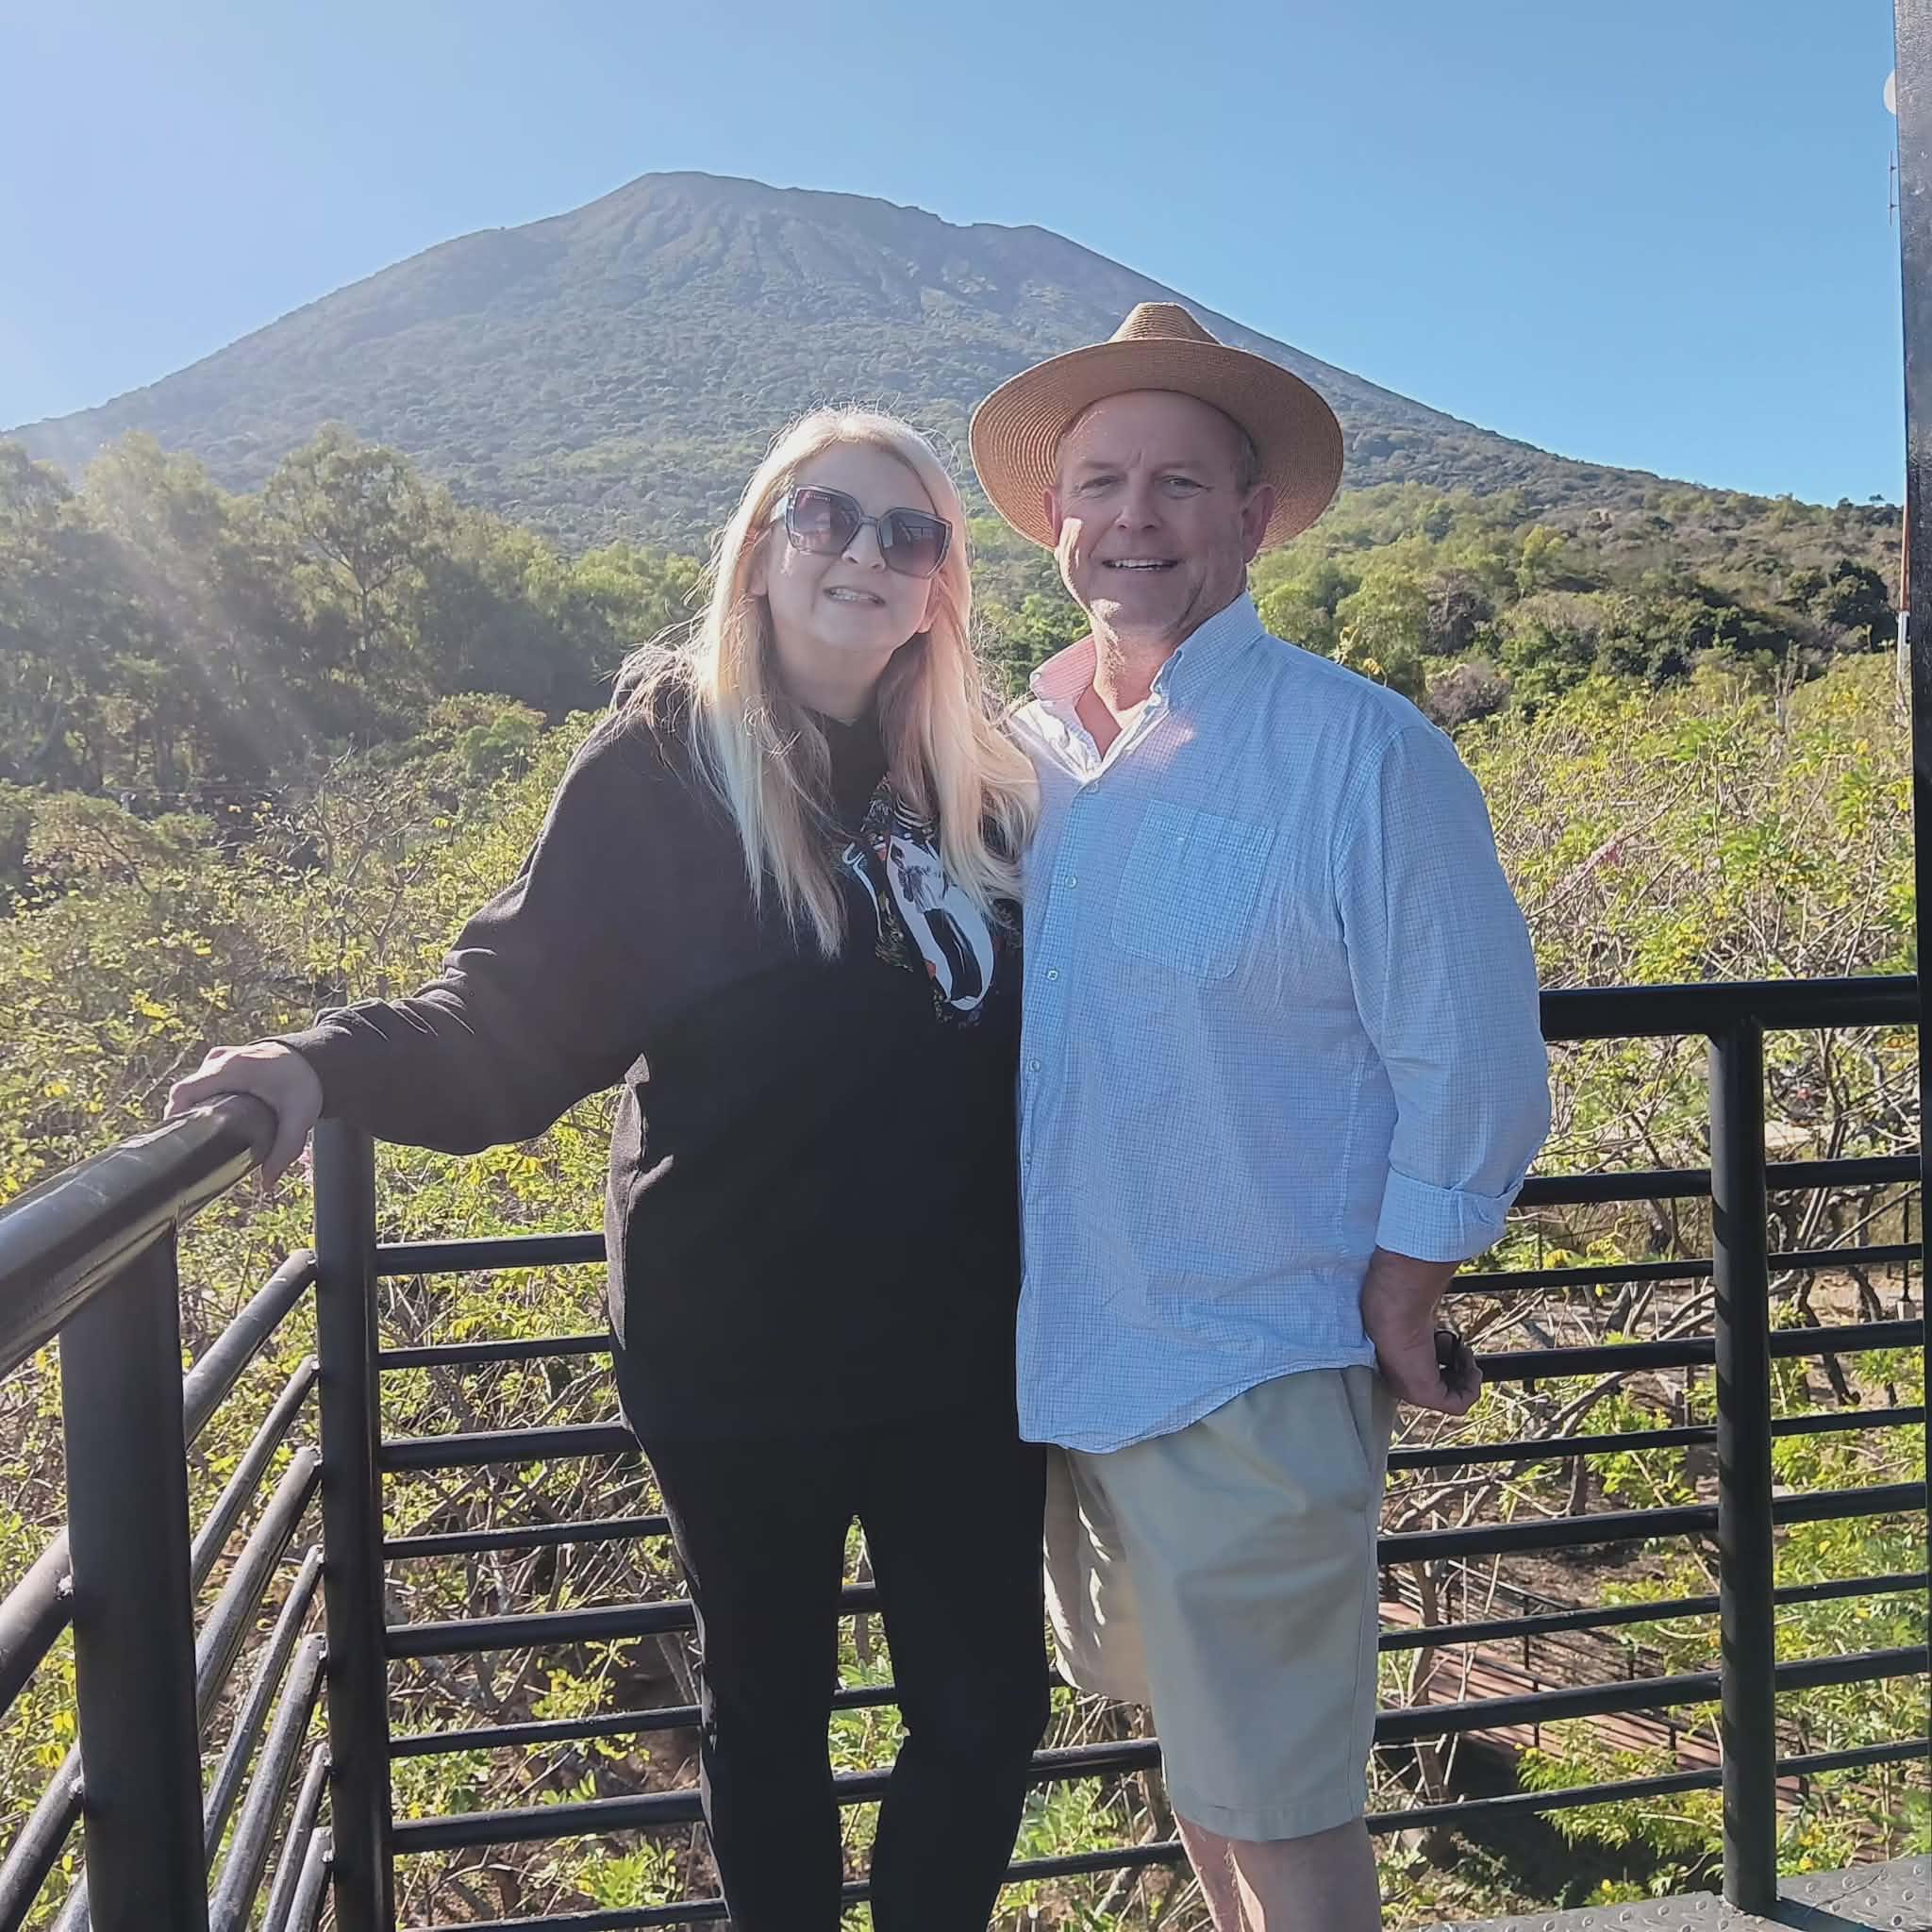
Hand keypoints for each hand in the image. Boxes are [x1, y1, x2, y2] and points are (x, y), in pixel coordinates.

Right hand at [166, 1042, 322, 1188]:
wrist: (313, 1059)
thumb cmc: (305, 1083)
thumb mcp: (299, 1117)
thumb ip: (285, 1150)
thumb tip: (267, 1183)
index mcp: (232, 1069)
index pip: (185, 1092)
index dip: (174, 1116)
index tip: (176, 1140)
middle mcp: (220, 1060)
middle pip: (184, 1093)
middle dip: (184, 1119)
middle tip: (190, 1147)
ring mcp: (218, 1058)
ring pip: (191, 1089)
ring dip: (192, 1111)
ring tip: (199, 1138)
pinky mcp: (220, 1063)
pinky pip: (200, 1084)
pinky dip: (200, 1101)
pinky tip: (209, 1122)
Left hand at [1360, 1248, 1482, 1417]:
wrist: (1392, 1302)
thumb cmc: (1393, 1297)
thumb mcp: (1407, 1307)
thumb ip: (1414, 1308)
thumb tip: (1426, 1282)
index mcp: (1394, 1361)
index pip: (1423, 1372)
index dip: (1443, 1358)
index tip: (1445, 1339)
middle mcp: (1401, 1380)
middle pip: (1440, 1387)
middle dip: (1455, 1367)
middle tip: (1456, 1348)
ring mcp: (1412, 1390)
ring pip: (1452, 1396)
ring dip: (1465, 1374)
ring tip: (1460, 1352)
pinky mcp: (1425, 1394)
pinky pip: (1460, 1404)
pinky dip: (1471, 1384)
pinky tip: (1465, 1359)